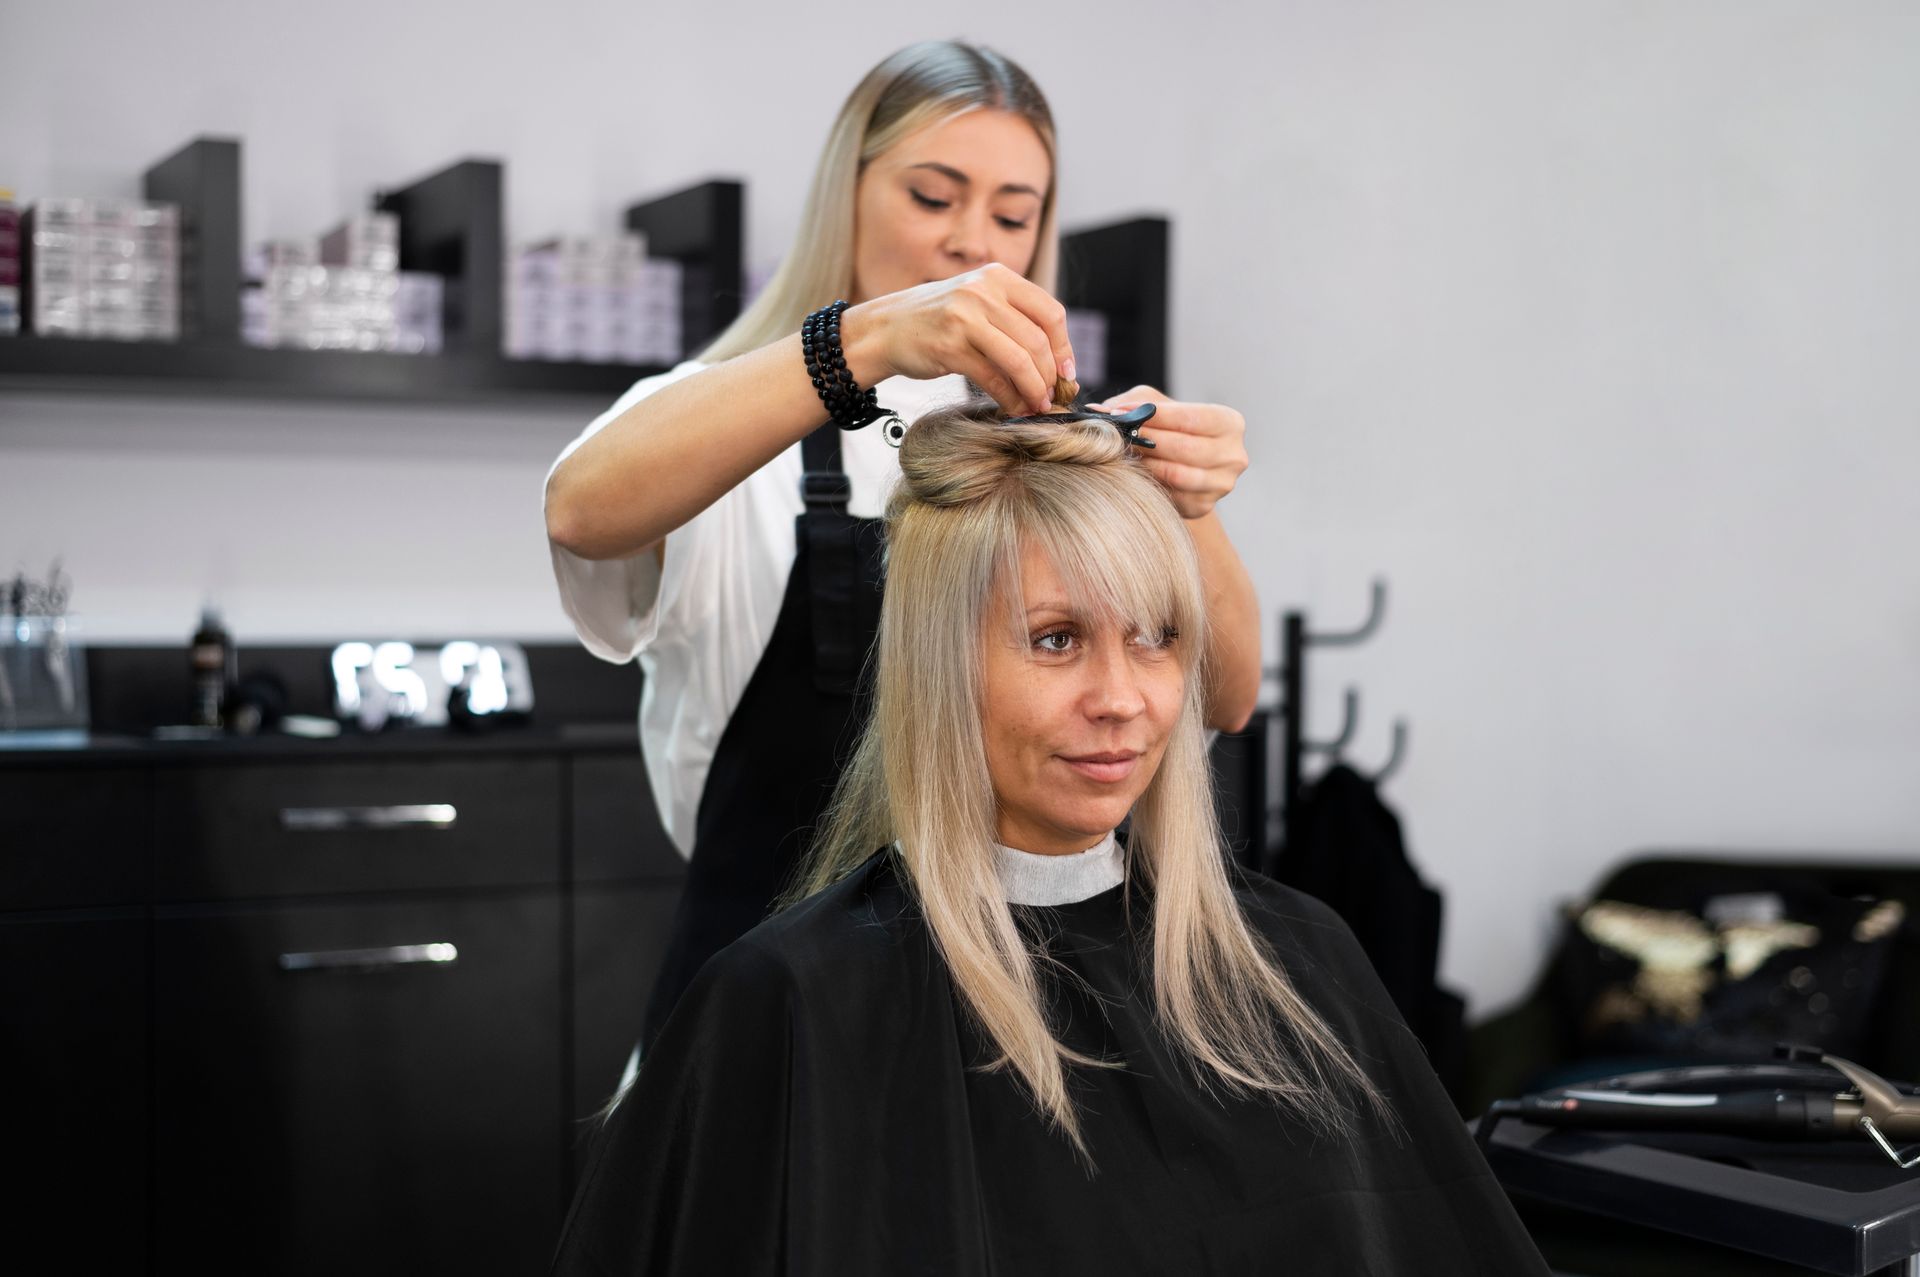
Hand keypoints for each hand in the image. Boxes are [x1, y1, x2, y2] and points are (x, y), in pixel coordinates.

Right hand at [842, 263, 1075, 416]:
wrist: (886, 329)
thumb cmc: (939, 321)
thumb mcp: (978, 303)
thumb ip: (1013, 319)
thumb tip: (1058, 361)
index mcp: (998, 278)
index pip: (1050, 312)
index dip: (1064, 347)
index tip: (1067, 374)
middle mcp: (983, 292)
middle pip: (1037, 340)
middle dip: (1050, 376)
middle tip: (1052, 397)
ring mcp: (965, 318)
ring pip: (1019, 360)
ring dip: (1034, 390)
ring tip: (1037, 406)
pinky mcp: (950, 347)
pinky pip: (993, 378)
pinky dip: (1010, 398)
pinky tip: (1014, 408)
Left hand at [1088, 386, 1248, 519]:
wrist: (1183, 462)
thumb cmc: (1170, 427)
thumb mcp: (1159, 406)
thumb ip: (1135, 404)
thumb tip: (1099, 410)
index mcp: (1230, 423)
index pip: (1192, 418)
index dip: (1156, 416)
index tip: (1123, 413)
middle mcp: (1234, 456)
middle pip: (1185, 449)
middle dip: (1148, 441)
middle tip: (1118, 436)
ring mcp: (1222, 485)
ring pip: (1177, 475)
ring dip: (1145, 464)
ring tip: (1124, 454)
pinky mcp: (1204, 507)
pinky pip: (1172, 496)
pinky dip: (1150, 484)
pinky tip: (1135, 474)